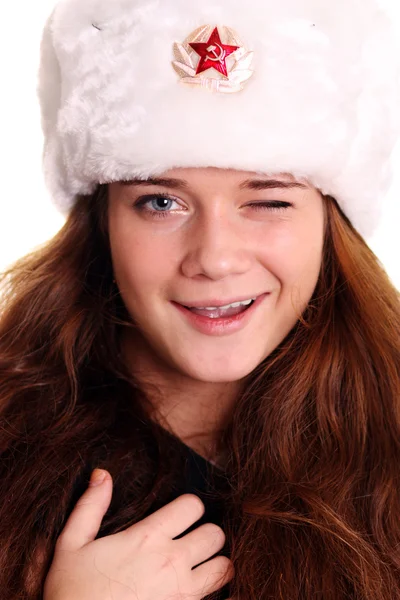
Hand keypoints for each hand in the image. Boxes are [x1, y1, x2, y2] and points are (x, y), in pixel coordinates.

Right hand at [44, 469, 234, 599]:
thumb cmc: (72, 592)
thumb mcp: (71, 545)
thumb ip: (89, 507)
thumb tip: (102, 474)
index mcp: (147, 538)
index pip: (192, 506)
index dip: (189, 507)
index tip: (181, 515)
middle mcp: (171, 561)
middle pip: (215, 534)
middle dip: (207, 534)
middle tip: (193, 541)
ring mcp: (182, 592)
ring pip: (224, 567)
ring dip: (215, 564)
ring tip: (201, 565)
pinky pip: (219, 599)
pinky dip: (216, 593)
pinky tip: (203, 591)